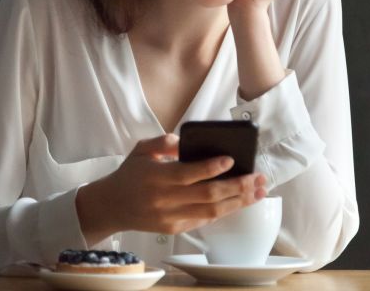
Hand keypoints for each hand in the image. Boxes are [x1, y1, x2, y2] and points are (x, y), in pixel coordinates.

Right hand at [76, 135, 265, 243]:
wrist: (111, 206)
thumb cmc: (129, 174)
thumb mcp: (140, 150)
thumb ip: (162, 142)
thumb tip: (185, 140)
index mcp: (156, 177)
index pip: (189, 173)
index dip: (212, 168)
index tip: (231, 159)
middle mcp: (165, 199)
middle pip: (208, 195)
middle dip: (237, 186)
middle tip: (258, 177)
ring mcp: (171, 217)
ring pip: (212, 211)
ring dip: (238, 202)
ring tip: (258, 192)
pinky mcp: (174, 229)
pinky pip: (204, 220)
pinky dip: (223, 210)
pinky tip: (238, 202)